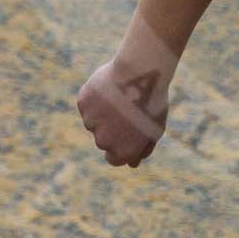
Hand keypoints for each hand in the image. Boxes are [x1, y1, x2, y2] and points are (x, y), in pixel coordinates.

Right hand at [76, 51, 172, 166]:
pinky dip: (96, 96)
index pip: (113, 158)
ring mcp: (91, 122)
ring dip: (103, 110)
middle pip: (103, 140)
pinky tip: (110, 86)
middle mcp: (103, 141)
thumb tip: (132, 163)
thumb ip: (142, 149)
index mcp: (122, 152)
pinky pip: (88, 103)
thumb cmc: (152, 101)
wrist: (140, 74)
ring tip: (121, 95)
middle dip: (112, 127)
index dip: (120, 145)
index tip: (126, 132)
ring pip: (94, 120)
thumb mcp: (155, 129)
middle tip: (128, 109)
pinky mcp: (83, 103)